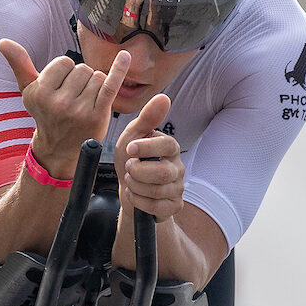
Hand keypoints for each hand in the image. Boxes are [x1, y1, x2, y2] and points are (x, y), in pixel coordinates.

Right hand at [0, 38, 129, 178]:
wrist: (60, 148)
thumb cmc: (45, 113)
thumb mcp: (28, 91)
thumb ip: (19, 64)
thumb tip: (3, 42)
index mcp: (39, 93)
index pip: (64, 62)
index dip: (64, 72)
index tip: (60, 88)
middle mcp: (58, 103)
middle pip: (82, 69)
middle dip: (80, 79)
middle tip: (73, 98)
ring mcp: (78, 110)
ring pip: (96, 76)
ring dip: (94, 85)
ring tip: (84, 102)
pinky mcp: (97, 115)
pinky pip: (110, 85)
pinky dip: (119, 69)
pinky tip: (125, 56)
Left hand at [115, 94, 184, 220]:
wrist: (127, 189)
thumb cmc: (131, 160)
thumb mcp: (132, 137)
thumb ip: (146, 119)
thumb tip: (163, 97)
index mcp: (170, 148)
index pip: (168, 145)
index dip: (147, 147)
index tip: (129, 148)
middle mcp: (178, 167)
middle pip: (163, 173)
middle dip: (137, 172)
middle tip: (128, 168)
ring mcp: (177, 188)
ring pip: (158, 191)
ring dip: (135, 186)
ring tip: (130, 181)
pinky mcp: (173, 205)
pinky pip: (157, 207)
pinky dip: (139, 201)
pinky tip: (134, 194)